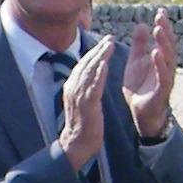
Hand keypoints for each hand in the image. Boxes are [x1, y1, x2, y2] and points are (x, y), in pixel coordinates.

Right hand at [55, 38, 112, 168]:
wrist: (76, 144)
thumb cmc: (82, 124)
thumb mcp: (81, 101)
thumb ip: (85, 87)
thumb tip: (93, 74)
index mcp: (72, 86)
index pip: (83, 65)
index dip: (94, 52)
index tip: (105, 42)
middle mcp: (73, 88)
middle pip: (86, 64)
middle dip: (98, 49)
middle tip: (110, 38)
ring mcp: (79, 96)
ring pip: (89, 72)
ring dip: (100, 57)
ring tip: (110, 45)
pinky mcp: (87, 105)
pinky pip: (93, 87)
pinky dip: (99, 75)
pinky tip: (105, 65)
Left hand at [125, 13, 177, 140]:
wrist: (140, 111)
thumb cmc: (140, 87)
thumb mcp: (136, 62)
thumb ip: (139, 45)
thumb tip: (141, 24)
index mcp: (160, 59)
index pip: (164, 39)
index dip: (163, 25)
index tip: (160, 11)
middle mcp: (166, 66)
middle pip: (169, 45)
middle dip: (165, 30)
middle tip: (160, 16)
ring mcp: (166, 77)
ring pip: (168, 58)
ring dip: (163, 43)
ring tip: (158, 29)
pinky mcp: (162, 89)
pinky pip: (163, 75)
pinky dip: (160, 63)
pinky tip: (156, 52)